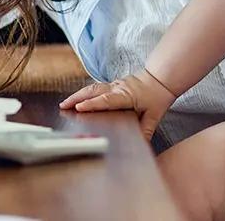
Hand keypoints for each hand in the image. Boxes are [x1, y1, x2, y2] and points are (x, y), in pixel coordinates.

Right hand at [59, 69, 177, 139]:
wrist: (161, 78)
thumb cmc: (157, 95)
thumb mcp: (154, 116)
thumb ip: (146, 130)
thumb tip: (141, 145)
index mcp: (126, 95)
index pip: (106, 100)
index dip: (92, 104)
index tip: (79, 108)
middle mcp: (117, 88)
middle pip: (93, 91)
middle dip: (76, 98)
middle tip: (63, 106)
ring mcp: (114, 85)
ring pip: (92, 88)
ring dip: (78, 95)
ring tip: (65, 104)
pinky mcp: (113, 85)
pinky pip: (96, 88)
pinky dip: (84, 93)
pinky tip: (77, 100)